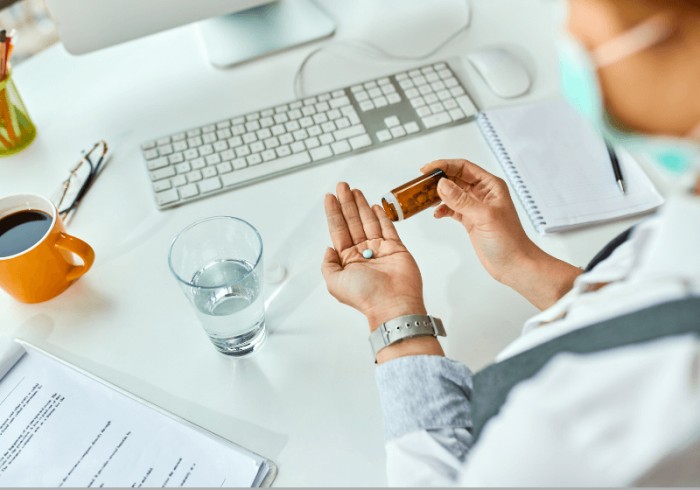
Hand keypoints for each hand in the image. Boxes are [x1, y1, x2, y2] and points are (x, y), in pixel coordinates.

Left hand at [322, 182, 425, 328]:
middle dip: (347, 203)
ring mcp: (380, 250)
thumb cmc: (365, 295)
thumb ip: (328, 264)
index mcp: (347, 260)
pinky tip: (373, 205)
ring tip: (354, 190)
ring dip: (361, 205)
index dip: (334, 213)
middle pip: (352, 222)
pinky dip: (381, 216)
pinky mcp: (396, 248)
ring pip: (368, 221)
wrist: (393, 303)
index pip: (338, 230)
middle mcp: (362, 253)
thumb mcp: (334, 282)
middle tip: (342, 186)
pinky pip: (387, 228)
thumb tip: (328, 249)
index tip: (329, 197)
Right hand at [422, 159, 580, 309]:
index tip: (428, 169)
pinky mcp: (470, 220)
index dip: (445, 165)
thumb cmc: (509, 240)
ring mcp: (475, 207)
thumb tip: (442, 184)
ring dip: (438, 195)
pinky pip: (452, 208)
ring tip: (425, 199)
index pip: (464, 167)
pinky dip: (443, 209)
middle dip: (438, 180)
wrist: (513, 264)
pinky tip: (437, 214)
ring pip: (452, 193)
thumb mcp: (484, 216)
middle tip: (422, 184)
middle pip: (455, 178)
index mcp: (490, 186)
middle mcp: (483, 194)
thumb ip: (461, 200)